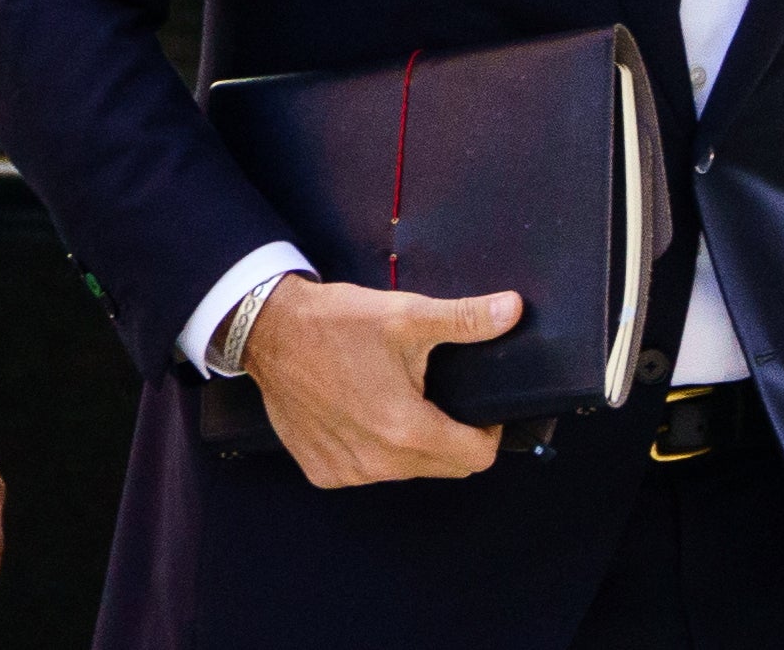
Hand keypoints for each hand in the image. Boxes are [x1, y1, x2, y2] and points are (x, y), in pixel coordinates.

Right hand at [243, 275, 520, 486]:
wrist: (271, 333)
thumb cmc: (338, 323)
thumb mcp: (408, 315)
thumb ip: (466, 320)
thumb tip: (512, 311)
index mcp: (404, 429)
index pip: (475, 457)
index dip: (487, 431)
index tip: (477, 405)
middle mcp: (376, 462)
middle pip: (445, 467)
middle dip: (454, 438)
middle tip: (441, 396)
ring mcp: (346, 473)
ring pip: (407, 471)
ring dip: (415, 444)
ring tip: (402, 399)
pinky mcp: (322, 472)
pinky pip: (370, 471)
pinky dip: (377, 450)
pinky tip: (366, 414)